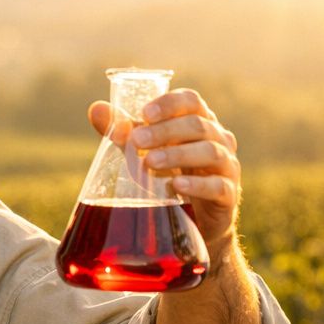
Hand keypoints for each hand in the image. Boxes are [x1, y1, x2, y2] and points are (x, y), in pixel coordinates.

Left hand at [88, 89, 240, 253]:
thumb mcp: (146, 153)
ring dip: (178, 154)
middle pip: (198, 125)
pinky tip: (176, 185)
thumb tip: (96, 109)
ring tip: (150, 163)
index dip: (170, 104)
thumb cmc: (169, 177)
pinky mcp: (228, 195)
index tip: (145, 113)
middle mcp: (218, 139)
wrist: (191, 222)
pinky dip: (197, 184)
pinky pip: (218, 186)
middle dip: (166, 131)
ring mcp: (227, 167)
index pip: (192, 101)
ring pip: (210, 152)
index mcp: (199, 122)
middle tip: (137, 141)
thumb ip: (125, 132)